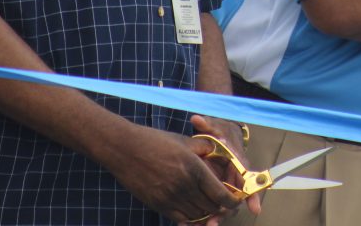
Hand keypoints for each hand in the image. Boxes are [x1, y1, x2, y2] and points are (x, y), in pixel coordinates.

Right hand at [99, 123, 243, 224]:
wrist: (124, 149)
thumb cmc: (155, 141)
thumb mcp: (184, 141)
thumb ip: (204, 149)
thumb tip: (220, 153)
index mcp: (194, 167)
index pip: (220, 193)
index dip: (231, 201)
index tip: (236, 201)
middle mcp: (183, 185)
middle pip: (210, 207)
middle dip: (221, 208)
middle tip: (225, 205)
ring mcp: (169, 197)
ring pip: (196, 215)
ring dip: (206, 214)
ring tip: (211, 208)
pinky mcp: (157, 205)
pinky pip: (180, 218)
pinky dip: (190, 218)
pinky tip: (194, 212)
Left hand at [189, 115, 261, 219]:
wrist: (219, 136)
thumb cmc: (220, 132)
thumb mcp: (215, 126)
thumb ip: (207, 125)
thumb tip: (197, 120)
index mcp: (238, 162)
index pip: (248, 179)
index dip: (252, 195)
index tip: (255, 209)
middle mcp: (234, 176)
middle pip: (235, 198)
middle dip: (225, 212)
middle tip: (213, 222)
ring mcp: (225, 185)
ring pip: (223, 205)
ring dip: (214, 217)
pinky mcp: (214, 190)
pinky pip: (212, 205)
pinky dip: (203, 215)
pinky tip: (189, 222)